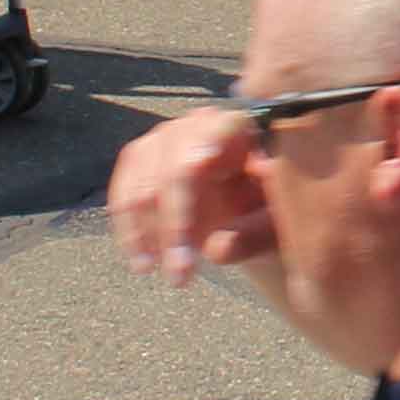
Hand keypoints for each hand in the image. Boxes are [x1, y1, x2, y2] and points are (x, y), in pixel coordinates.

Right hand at [106, 98, 272, 285]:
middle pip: (170, 170)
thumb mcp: (276, 224)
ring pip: (141, 184)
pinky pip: (124, 194)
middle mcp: (194, 125)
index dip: (195, 159)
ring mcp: (162, 141)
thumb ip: (256, 233)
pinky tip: (141, 261)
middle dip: (172, 226)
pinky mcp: (140, 162)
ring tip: (164, 275)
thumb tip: (217, 248)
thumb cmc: (271, 210)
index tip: (195, 179)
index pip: (210, 138)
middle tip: (181, 273)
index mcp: (237, 127)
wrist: (252, 210)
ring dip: (145, 234)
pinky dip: (129, 231)